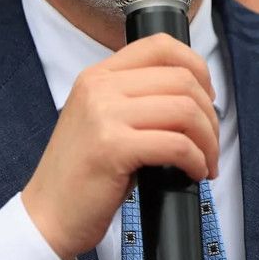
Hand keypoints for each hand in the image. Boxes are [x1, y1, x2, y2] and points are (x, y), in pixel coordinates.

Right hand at [21, 32, 218, 259]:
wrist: (48, 214)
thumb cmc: (82, 174)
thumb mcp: (101, 120)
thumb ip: (135, 99)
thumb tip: (193, 98)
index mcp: (97, 75)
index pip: (160, 45)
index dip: (196, 66)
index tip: (207, 96)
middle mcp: (99, 87)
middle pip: (181, 79)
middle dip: (209, 114)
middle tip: (210, 142)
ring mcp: (103, 115)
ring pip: (185, 110)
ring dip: (208, 140)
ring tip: (206, 161)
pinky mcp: (112, 147)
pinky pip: (177, 144)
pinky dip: (196, 160)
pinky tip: (194, 172)